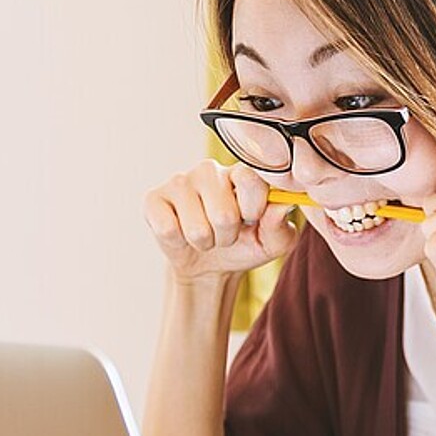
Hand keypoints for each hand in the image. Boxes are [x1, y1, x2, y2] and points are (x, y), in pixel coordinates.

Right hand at [144, 160, 299, 283]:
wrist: (210, 264)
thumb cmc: (246, 245)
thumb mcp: (273, 243)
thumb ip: (281, 225)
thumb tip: (282, 205)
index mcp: (242, 173)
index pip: (251, 180)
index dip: (253, 209)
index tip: (252, 220)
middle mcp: (210, 170)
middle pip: (223, 214)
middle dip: (228, 236)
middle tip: (226, 233)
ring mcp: (180, 181)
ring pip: (197, 228)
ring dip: (206, 242)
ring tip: (207, 235)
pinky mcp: (154, 198)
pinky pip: (168, 230)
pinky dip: (180, 243)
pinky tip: (182, 233)